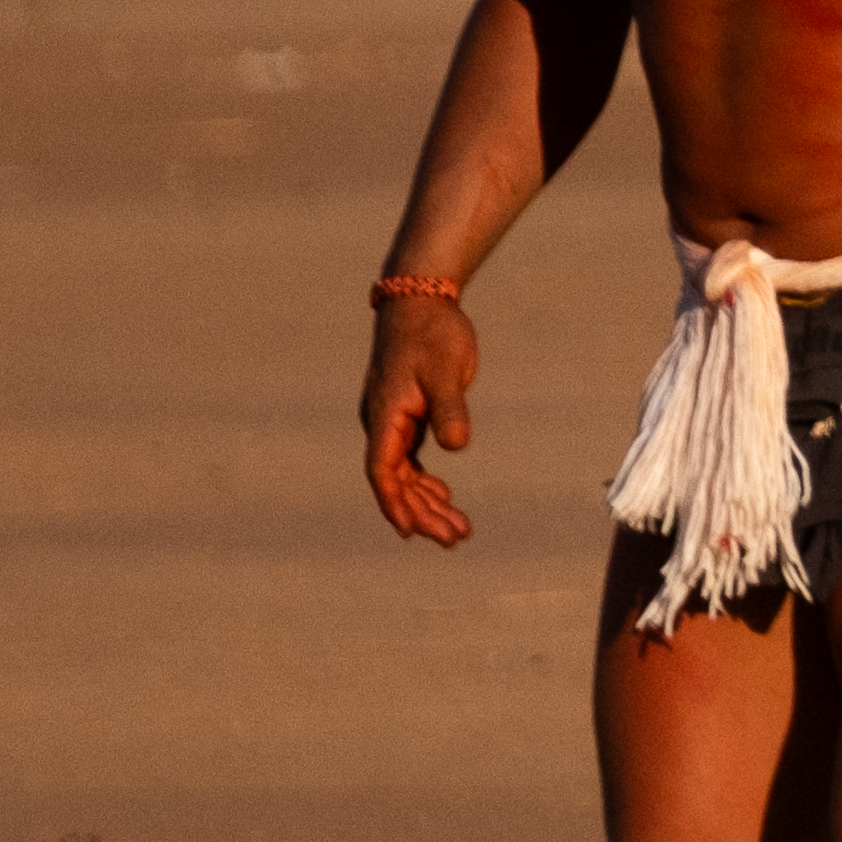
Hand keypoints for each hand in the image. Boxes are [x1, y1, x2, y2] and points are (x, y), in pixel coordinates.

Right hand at [360, 289, 480, 545]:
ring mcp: (394, 422)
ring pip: (405, 474)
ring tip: (458, 529)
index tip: (410, 532)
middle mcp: (384, 424)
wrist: (421, 302)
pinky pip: (412, 460)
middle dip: (422, 512)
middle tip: (455, 538)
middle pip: (396, 482)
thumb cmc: (431, 334)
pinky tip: (444, 497)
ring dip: (428, 502)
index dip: (394, 503)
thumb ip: (450, 408)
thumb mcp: (445, 371)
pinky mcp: (409, 416)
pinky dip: (427, 482)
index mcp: (385, 416)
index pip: (383, 471)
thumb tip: (454, 446)